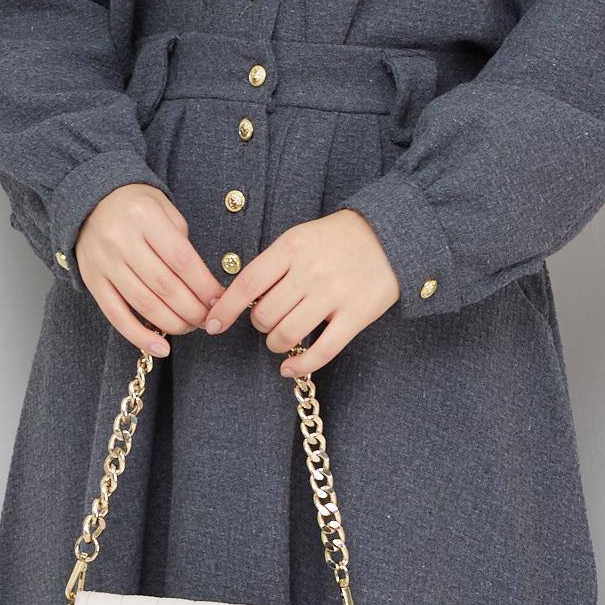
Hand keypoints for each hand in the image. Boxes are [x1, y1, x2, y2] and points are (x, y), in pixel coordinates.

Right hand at [74, 183, 224, 354]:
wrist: (90, 199)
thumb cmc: (136, 206)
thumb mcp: (165, 210)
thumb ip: (182, 243)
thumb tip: (204, 288)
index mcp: (145, 217)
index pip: (181, 260)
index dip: (204, 286)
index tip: (220, 301)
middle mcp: (122, 240)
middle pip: (165, 286)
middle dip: (192, 309)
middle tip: (208, 319)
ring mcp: (104, 262)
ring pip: (144, 304)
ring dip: (173, 323)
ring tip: (190, 328)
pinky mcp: (92, 280)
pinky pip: (116, 315)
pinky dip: (139, 336)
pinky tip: (160, 348)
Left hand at [198, 208, 398, 375]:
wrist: (392, 235)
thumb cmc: (338, 239)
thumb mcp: (301, 237)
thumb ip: (274, 264)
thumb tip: (243, 299)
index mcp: (291, 248)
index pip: (247, 284)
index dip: (224, 309)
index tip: (212, 325)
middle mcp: (310, 271)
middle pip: (264, 315)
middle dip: (259, 325)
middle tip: (269, 321)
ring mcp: (333, 295)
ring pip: (286, 335)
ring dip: (276, 344)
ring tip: (281, 338)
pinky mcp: (356, 316)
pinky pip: (321, 352)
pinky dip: (300, 366)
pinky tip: (289, 368)